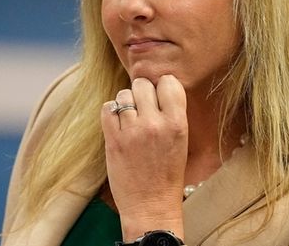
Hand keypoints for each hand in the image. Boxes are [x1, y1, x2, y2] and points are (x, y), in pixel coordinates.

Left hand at [100, 75, 187, 240]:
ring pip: (124, 94)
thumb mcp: (181, 141)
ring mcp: (133, 131)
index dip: (162, 87)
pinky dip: (111, 112)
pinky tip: (118, 124)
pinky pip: (107, 108)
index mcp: (178, 123)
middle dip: (142, 93)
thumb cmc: (167, 175)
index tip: (159, 98)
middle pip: (143, 84)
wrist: (151, 206)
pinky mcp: (113, 140)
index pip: (169, 82)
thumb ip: (171, 113)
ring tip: (131, 119)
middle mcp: (155, 124)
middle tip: (143, 109)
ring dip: (126, 103)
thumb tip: (156, 87)